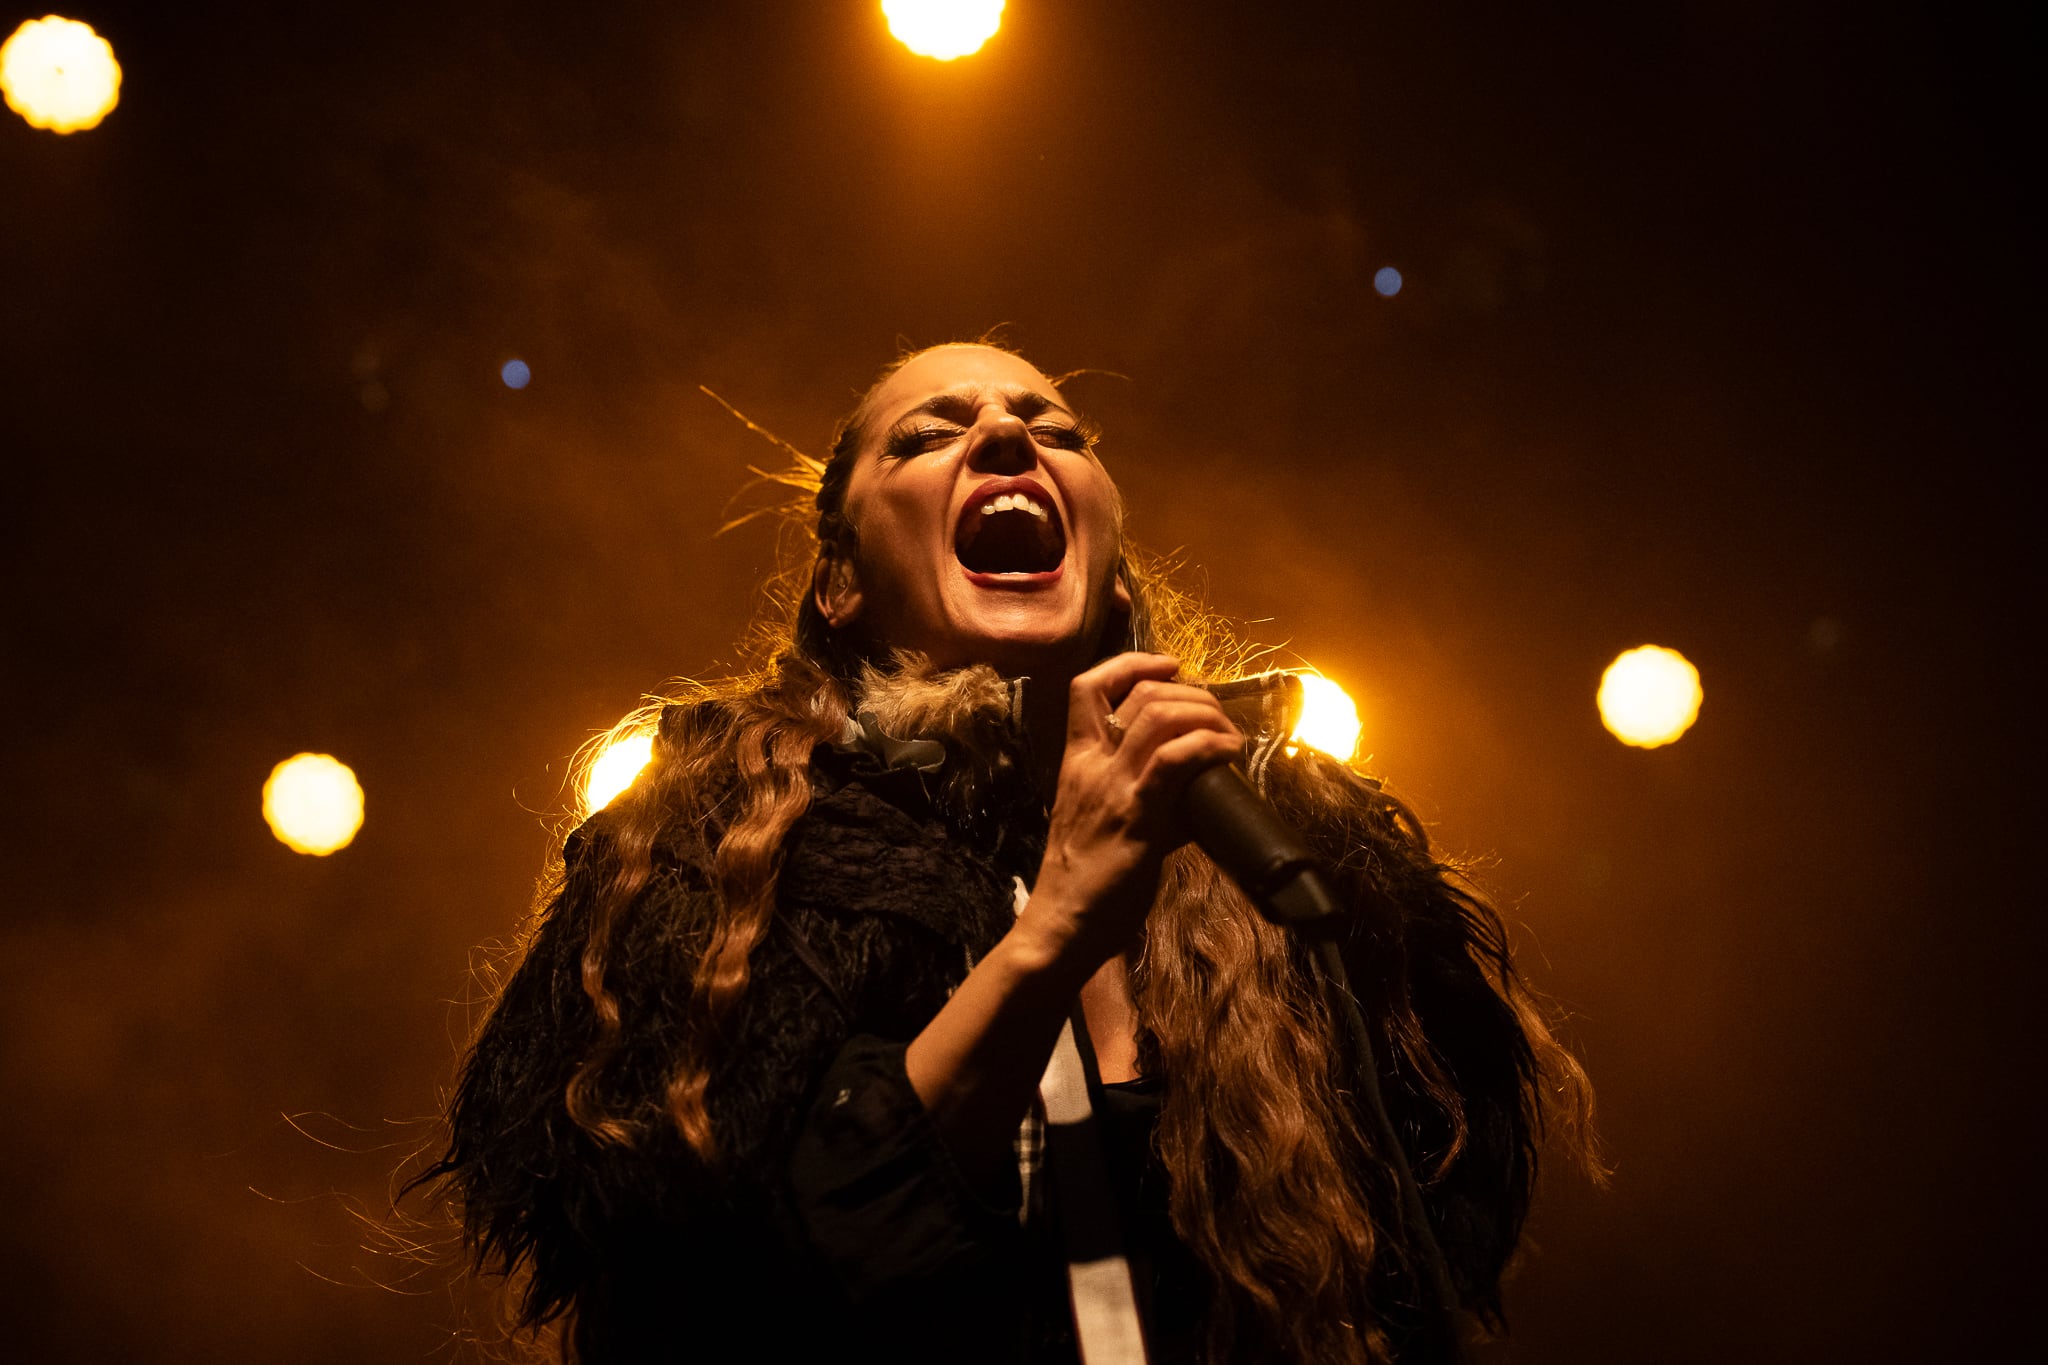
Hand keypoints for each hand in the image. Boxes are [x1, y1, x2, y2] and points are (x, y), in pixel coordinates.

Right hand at [1021, 652, 1243, 971]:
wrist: (1063, 923)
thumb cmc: (1085, 879)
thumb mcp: (1107, 822)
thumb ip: (1146, 797)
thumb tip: (1197, 789)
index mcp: (1077, 760)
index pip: (1089, 686)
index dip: (1132, 663)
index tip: (1169, 666)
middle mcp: (1091, 764)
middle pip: (1141, 694)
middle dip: (1191, 693)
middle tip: (1218, 716)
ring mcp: (1112, 787)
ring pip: (1159, 716)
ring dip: (1206, 716)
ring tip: (1229, 736)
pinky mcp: (1136, 815)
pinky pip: (1175, 760)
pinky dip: (1208, 745)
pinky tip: (1227, 753)